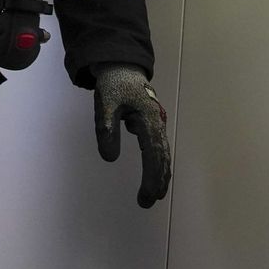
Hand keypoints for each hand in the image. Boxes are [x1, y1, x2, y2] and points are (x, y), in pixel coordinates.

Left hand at [93, 63, 171, 207]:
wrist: (121, 66)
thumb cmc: (113, 85)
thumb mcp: (105, 105)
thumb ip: (107, 131)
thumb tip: (110, 159)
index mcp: (148, 120)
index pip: (153, 155)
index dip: (151, 177)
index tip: (146, 196)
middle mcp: (157, 124)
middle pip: (163, 157)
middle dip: (158, 181)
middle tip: (147, 201)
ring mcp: (157, 124)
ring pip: (163, 154)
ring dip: (160, 175)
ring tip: (153, 195)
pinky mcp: (152, 125)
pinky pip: (159, 148)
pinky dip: (159, 164)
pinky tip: (155, 176)